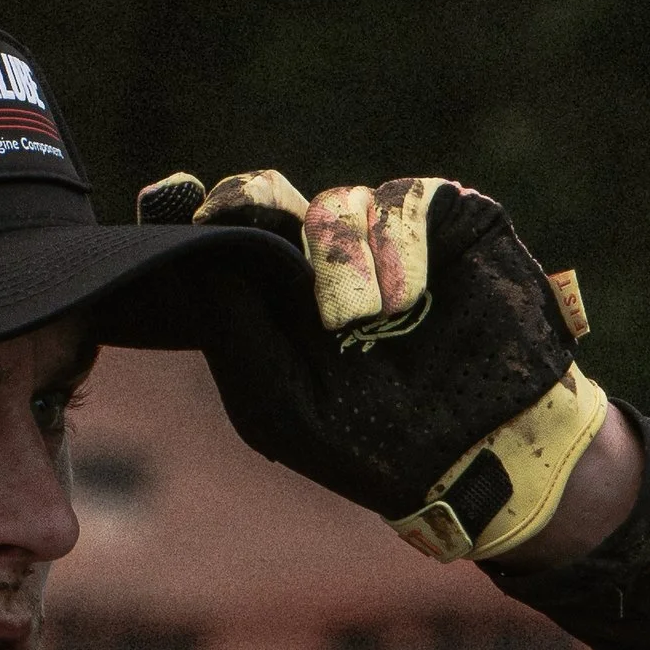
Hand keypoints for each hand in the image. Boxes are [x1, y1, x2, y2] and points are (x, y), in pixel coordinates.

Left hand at [137, 165, 613, 562]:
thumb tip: (187, 251)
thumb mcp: (276, 401)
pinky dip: (396, 249)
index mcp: (271, 301)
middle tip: (241, 223)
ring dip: (342, 263)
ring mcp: (383, 235)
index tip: (167, 195)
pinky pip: (405, 201)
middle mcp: (320, 260)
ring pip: (335, 204)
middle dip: (252, 210)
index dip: (194, 211)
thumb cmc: (372, 442)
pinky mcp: (446, 217)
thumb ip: (229, 327)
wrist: (481, 454)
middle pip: (264, 195)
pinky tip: (403, 301)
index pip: (220, 235)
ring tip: (368, 321)